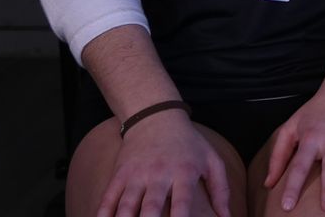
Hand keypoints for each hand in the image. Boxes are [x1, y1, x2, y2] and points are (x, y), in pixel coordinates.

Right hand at [96, 110, 231, 216]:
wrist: (157, 117)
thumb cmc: (188, 143)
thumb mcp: (211, 160)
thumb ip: (221, 190)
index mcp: (184, 172)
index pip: (182, 202)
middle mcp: (159, 174)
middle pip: (150, 206)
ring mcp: (137, 174)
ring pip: (126, 205)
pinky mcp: (120, 174)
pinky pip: (108, 197)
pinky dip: (103, 213)